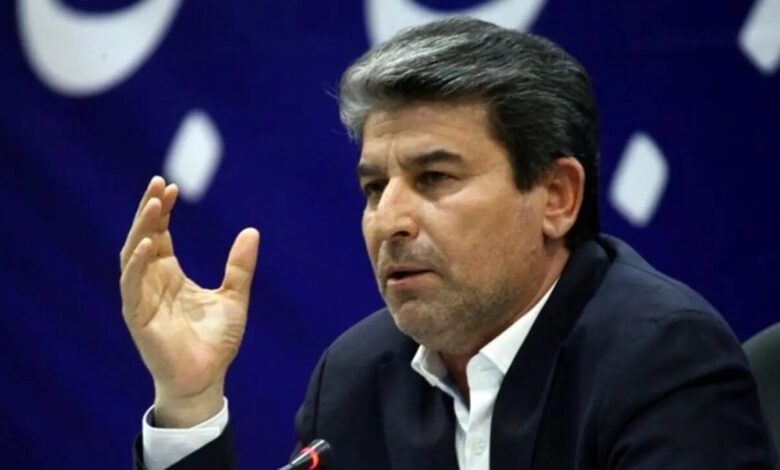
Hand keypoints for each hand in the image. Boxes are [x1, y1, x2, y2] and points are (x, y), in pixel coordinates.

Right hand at [119, 176, 259, 426]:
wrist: (206, 378)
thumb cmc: (215, 341)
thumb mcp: (234, 297)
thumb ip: (240, 266)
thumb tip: (252, 230)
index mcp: (169, 274)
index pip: (160, 233)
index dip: (162, 210)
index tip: (171, 186)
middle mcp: (151, 281)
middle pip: (143, 236)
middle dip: (149, 210)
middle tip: (158, 183)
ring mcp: (141, 297)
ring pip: (133, 255)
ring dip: (141, 229)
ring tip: (153, 204)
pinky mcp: (137, 316)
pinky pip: (131, 285)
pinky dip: (137, 264)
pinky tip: (148, 244)